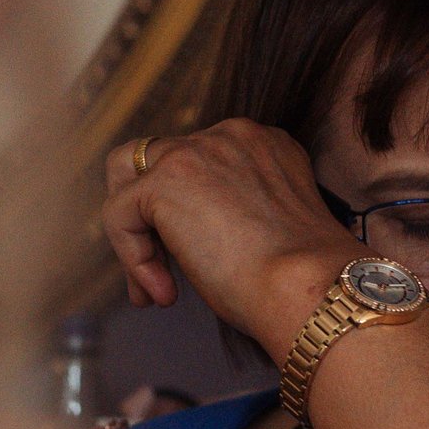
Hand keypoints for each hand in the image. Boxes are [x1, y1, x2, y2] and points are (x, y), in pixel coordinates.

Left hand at [100, 121, 365, 358]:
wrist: (309, 286)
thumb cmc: (301, 279)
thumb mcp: (270, 228)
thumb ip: (233, 214)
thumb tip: (190, 240)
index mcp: (263, 145)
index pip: (200, 164)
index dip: (187, 215)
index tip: (194, 263)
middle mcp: (230, 136)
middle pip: (157, 162)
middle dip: (151, 219)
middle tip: (160, 271)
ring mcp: (196, 152)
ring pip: (130, 184)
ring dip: (136, 239)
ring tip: (154, 289)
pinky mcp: (165, 180)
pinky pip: (120, 214)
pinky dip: (133, 259)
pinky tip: (164, 293)